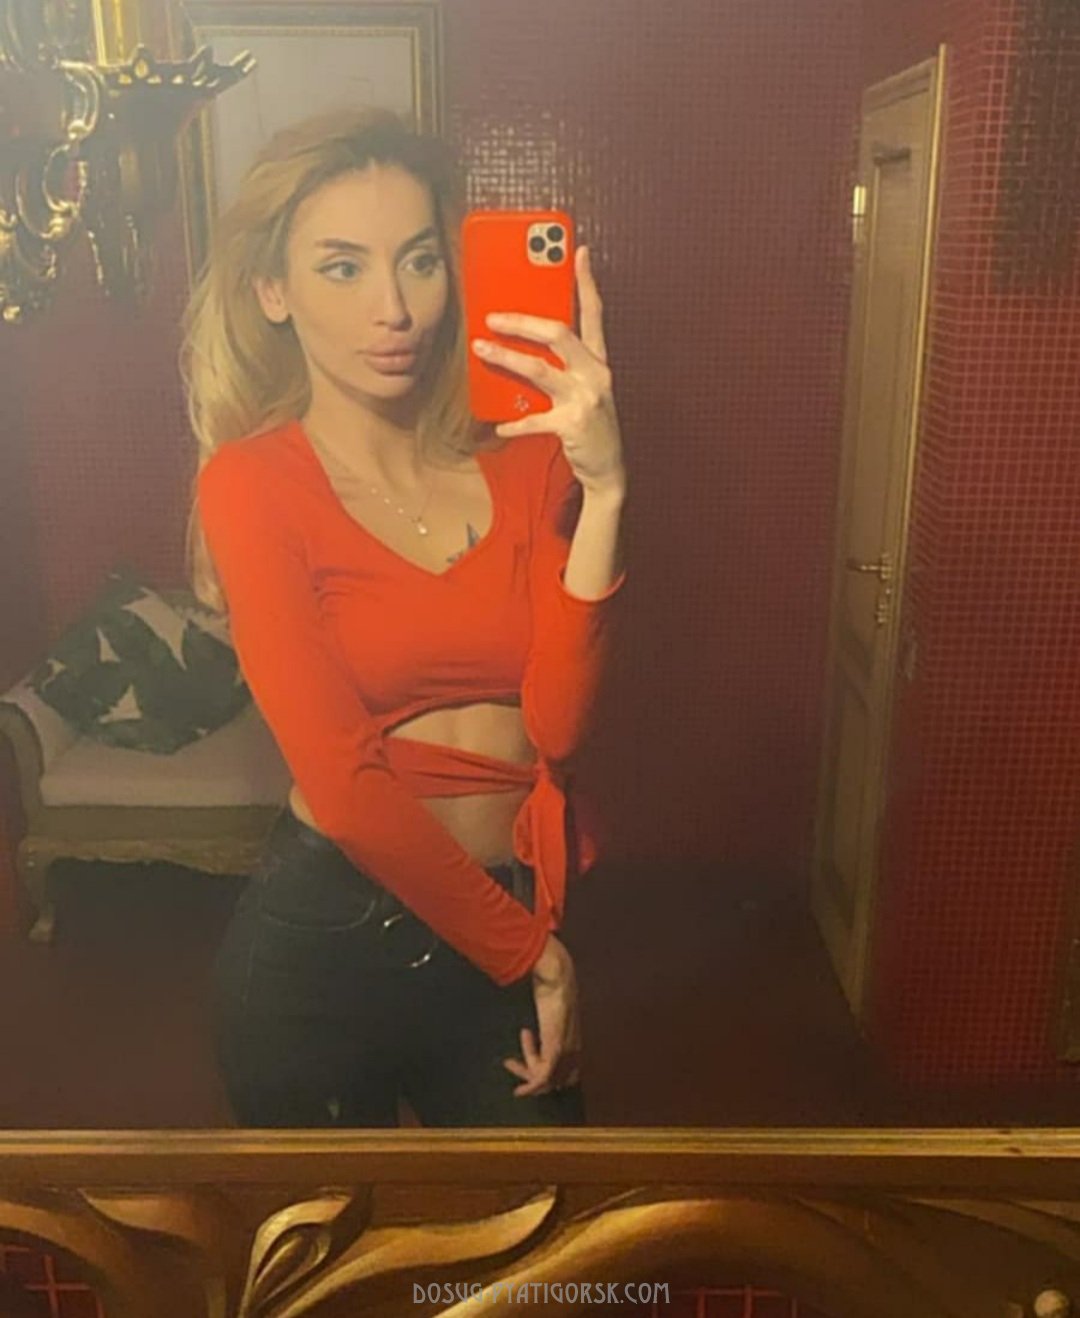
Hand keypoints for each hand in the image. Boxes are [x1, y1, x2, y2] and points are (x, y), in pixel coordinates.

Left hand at [471, 245, 625, 497]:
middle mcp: (595, 374)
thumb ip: (563, 367)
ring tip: (481, 349)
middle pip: (558, 333)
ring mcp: (585, 398)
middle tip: (492, 316)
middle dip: (522, 321)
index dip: (587, 282)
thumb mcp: (585, 390)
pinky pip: (534, 419)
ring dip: (505, 357)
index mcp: (599, 361)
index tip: (577, 252)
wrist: (609, 472)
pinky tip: (499, 425)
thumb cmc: (591, 426)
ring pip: (538, 369)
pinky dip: (514, 422)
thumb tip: (523, 347)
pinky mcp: (572, 424)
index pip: (595, 313)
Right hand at [503, 934, 581, 1096]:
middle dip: (532, 1075)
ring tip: (510, 1061)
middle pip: (556, 1080)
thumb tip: (534, 1014)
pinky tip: (520, 1090)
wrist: (557, 979)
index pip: (569, 1074)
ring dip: (525, 1075)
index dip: (551, 1078)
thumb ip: (546, 1017)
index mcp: (575, 1041)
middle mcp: (574, 1051)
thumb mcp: (549, 1007)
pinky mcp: (555, 1050)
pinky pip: (543, 1077)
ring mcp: (566, 1052)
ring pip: (546, 1080)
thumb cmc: (552, 988)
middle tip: (511, 1064)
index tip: (529, 1067)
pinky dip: (531, 1086)